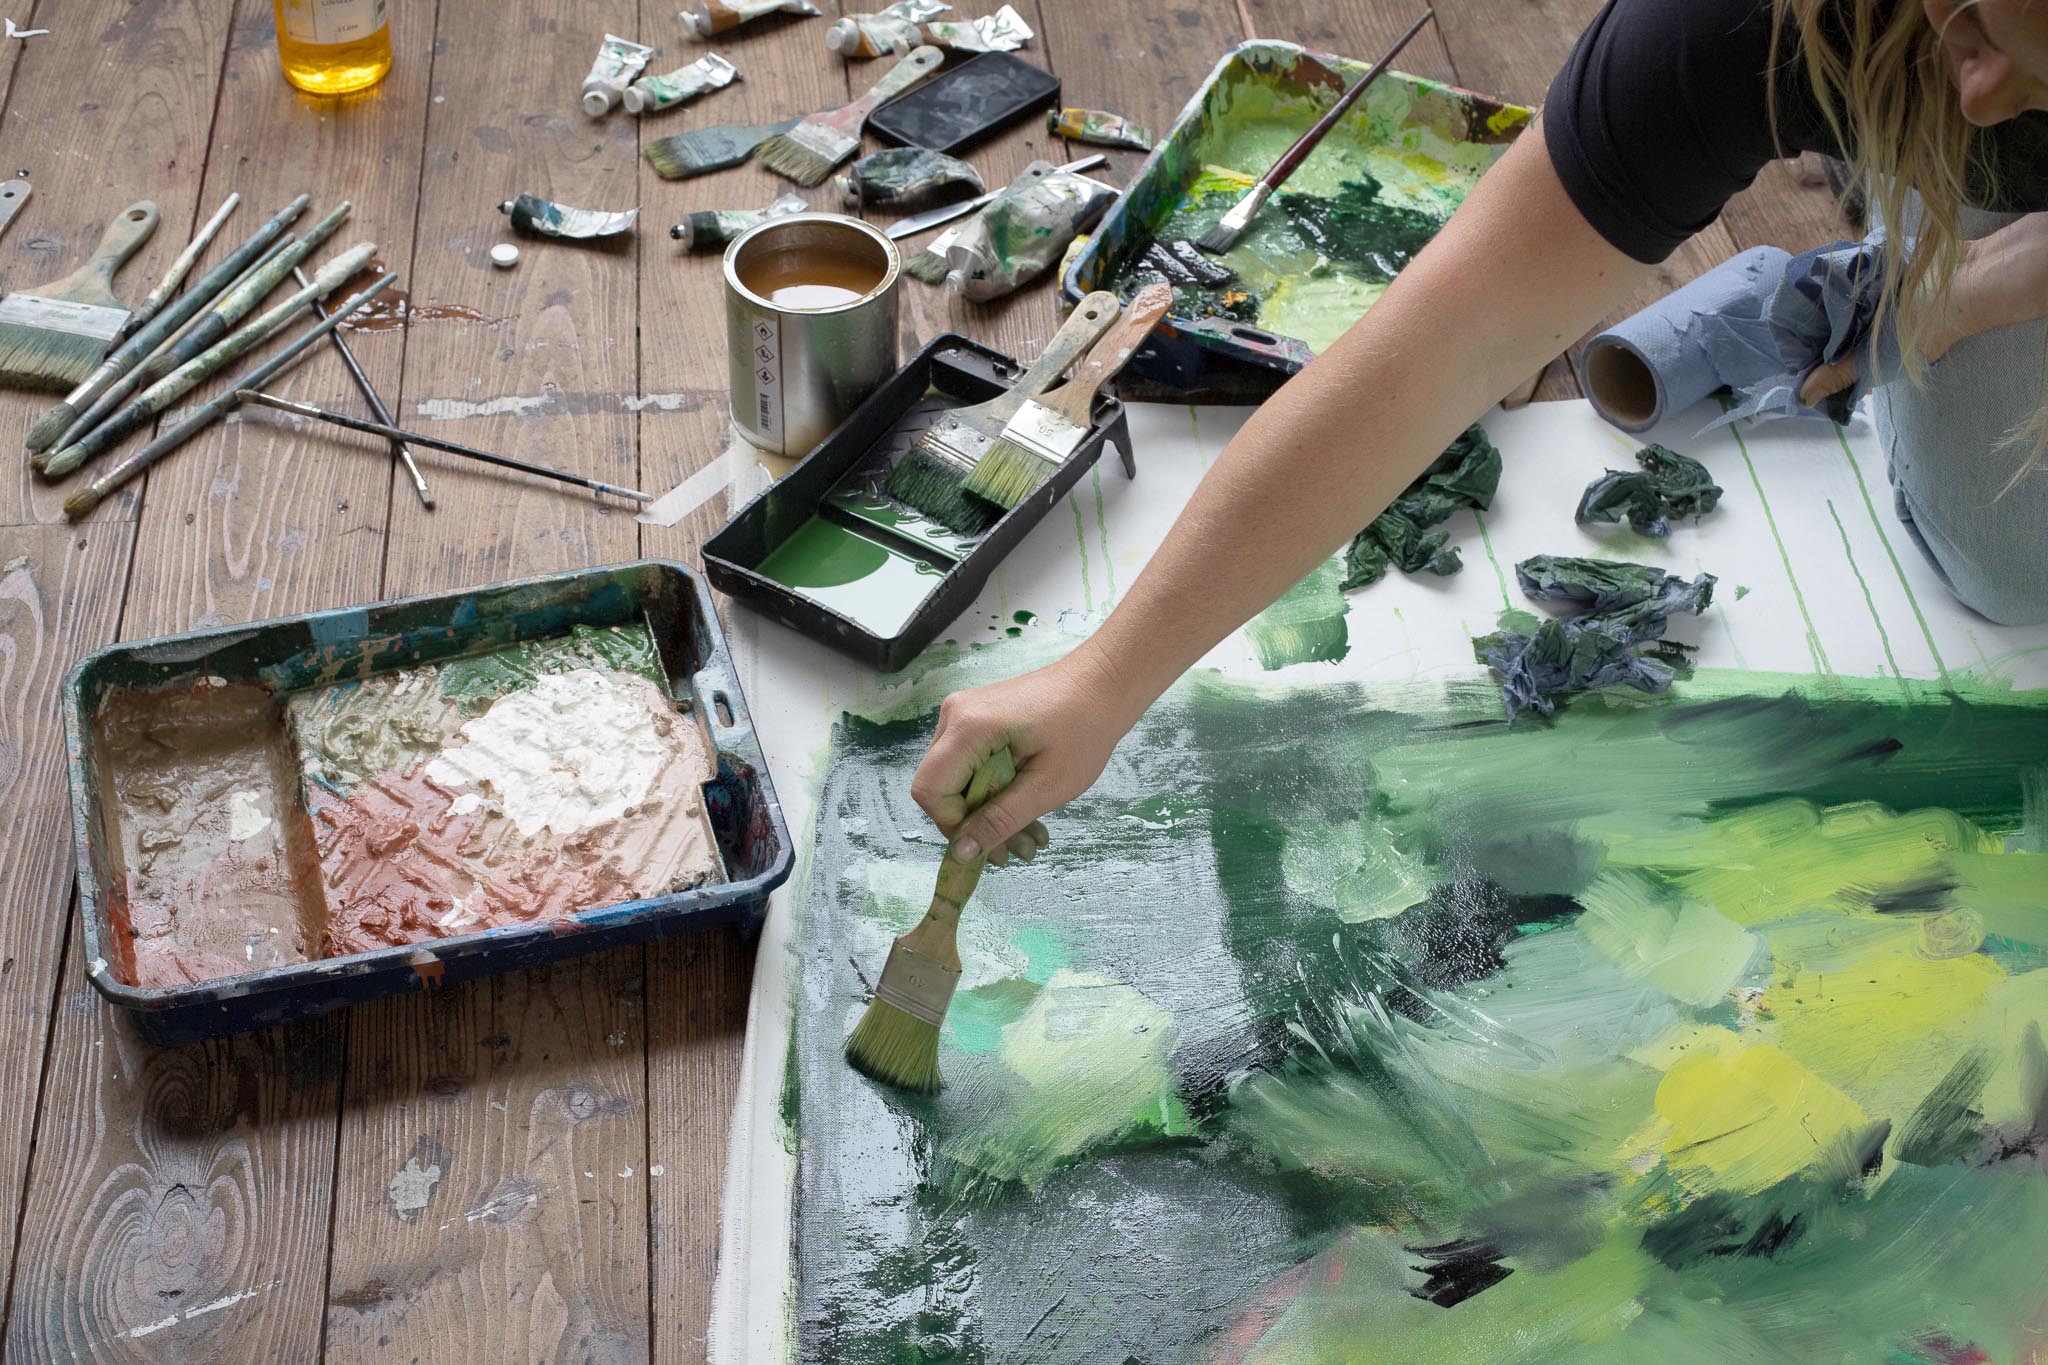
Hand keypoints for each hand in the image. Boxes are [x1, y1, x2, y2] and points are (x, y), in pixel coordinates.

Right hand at [910, 651, 1131, 866]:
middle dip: (976, 824)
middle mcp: (954, 715)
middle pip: (941, 787)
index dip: (954, 824)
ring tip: (1031, 837)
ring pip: (957, 781)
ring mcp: (963, 714)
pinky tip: (1027, 811)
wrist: (1103, 683)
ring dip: (989, 813)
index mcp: (968, 727)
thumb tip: (960, 855)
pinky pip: (970, 766)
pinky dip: (994, 792)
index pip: (930, 790)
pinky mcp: (976, 719)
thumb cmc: (1085, 728)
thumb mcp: (1047, 785)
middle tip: (1020, 850)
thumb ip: (1001, 820)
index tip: (993, 841)